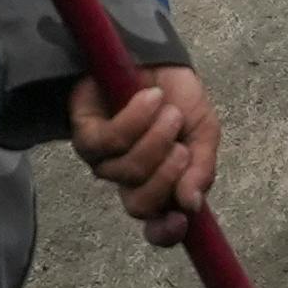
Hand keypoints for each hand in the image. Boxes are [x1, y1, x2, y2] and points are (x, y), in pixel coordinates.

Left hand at [64, 66, 219, 233]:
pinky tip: (148, 98)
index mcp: (160, 184)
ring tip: (168, 111)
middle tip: (181, 145)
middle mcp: (128, 179)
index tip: (182, 220)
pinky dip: (134, 119)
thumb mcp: (203, 132)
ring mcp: (104, 159)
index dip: (166, 233)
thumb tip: (192, 205)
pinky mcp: (85, 133)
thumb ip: (202, 169)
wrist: (158, 55)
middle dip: (166, 175)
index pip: (156, 227)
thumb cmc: (178, 97)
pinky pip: (108, 141)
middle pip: (139, 205)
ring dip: (156, 139)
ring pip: (127, 171)